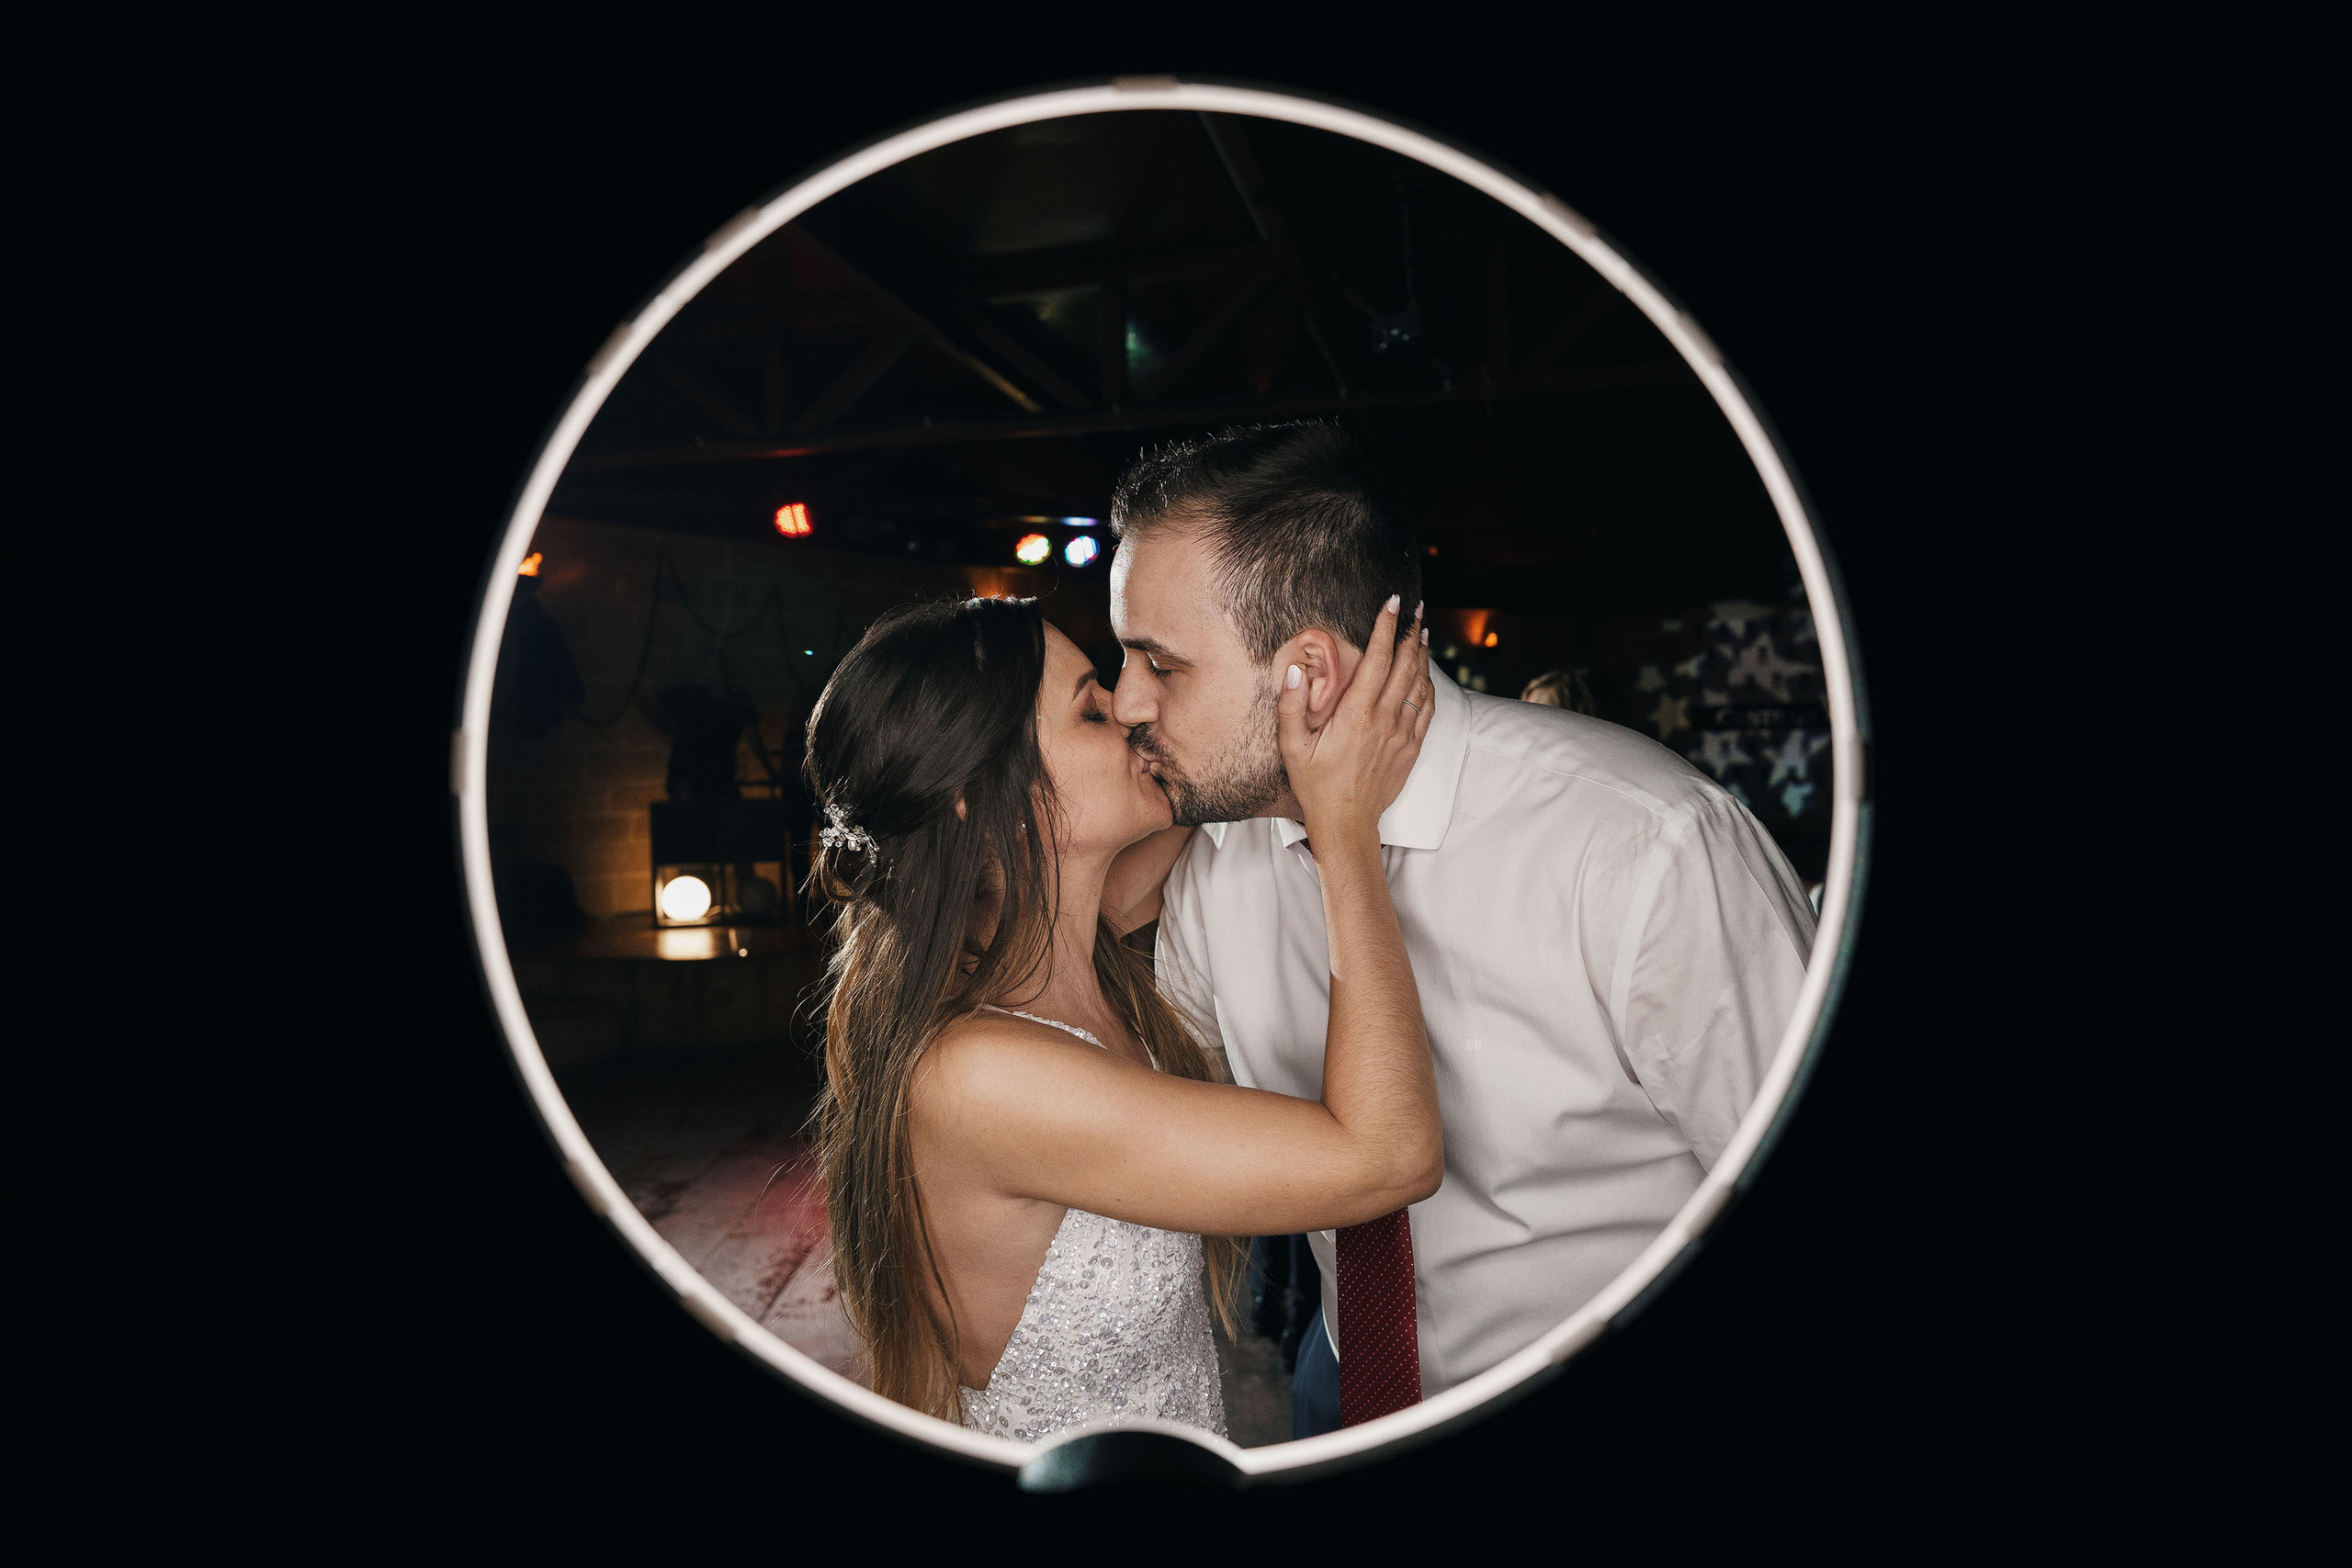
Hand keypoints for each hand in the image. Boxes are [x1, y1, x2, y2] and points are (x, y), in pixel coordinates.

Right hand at [1276, 596, 1434, 844]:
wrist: (1346, 823)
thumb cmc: (1315, 784)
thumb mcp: (1291, 746)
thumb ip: (1290, 706)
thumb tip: (1296, 670)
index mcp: (1357, 714)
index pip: (1377, 659)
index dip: (1386, 627)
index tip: (1392, 603)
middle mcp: (1385, 720)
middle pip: (1405, 665)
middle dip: (1410, 632)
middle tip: (1414, 608)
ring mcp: (1402, 734)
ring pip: (1420, 684)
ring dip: (1422, 655)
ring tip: (1421, 632)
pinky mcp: (1411, 748)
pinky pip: (1427, 708)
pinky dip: (1429, 685)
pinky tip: (1426, 672)